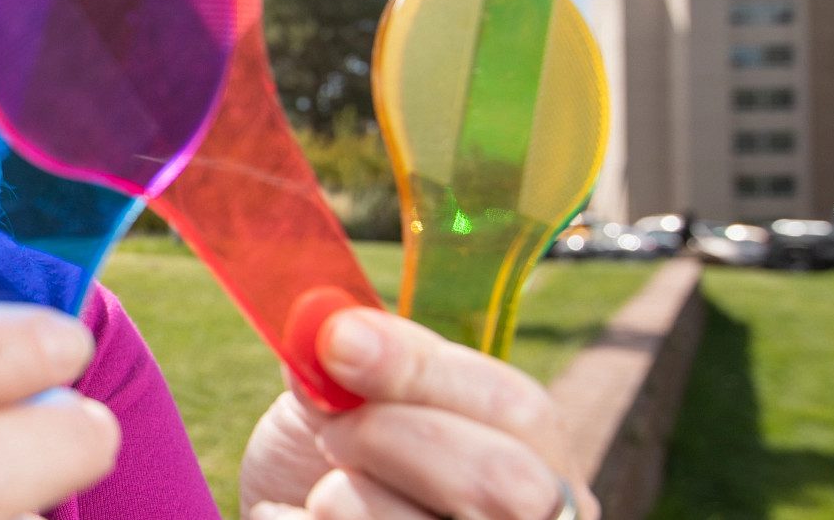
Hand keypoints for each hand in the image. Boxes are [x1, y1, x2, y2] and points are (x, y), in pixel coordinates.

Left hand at [238, 307, 598, 519]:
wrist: (295, 519)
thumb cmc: (330, 461)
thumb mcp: (347, 402)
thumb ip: (357, 367)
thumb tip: (332, 331)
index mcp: (538, 457)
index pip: (520, 409)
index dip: (422, 369)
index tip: (336, 339)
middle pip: (505, 482)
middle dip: (393, 436)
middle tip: (330, 429)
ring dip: (344, 496)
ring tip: (320, 491)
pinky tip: (298, 516)